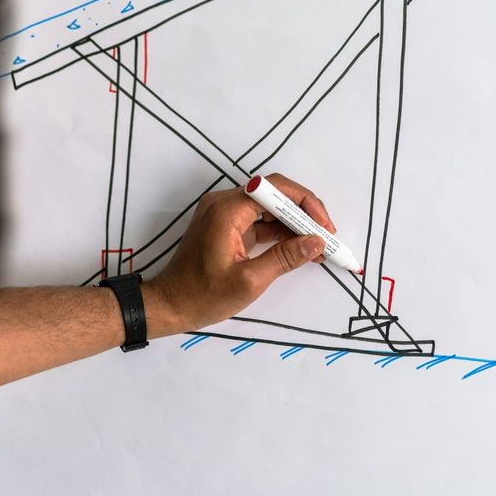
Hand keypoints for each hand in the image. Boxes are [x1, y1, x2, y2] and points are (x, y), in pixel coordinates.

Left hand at [142, 173, 335, 335]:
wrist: (169, 305)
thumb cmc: (202, 296)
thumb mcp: (249, 281)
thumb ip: (284, 258)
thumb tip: (316, 243)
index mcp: (227, 210)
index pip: (275, 190)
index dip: (305, 203)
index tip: (324, 226)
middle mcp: (224, 203)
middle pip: (274, 195)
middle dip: (304, 213)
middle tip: (327, 236)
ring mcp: (224, 214)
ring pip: (268, 208)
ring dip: (294, 224)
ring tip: (319, 245)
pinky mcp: (226, 226)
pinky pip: (258, 221)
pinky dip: (279, 232)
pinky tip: (299, 247)